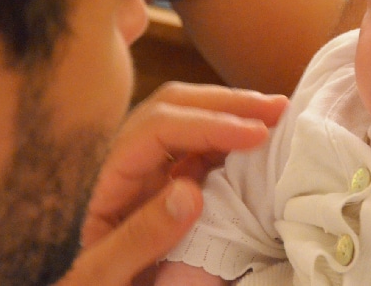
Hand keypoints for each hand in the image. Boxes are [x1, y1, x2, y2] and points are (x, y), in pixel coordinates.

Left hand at [55, 84, 286, 285]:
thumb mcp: (95, 278)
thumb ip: (137, 238)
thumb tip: (192, 191)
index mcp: (94, 177)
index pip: (157, 128)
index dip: (210, 124)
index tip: (256, 133)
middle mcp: (112, 162)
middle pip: (170, 107)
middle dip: (225, 102)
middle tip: (277, 108)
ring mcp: (131, 173)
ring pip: (181, 121)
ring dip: (227, 114)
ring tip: (272, 117)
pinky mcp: (147, 188)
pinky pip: (187, 151)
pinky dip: (223, 142)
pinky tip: (252, 146)